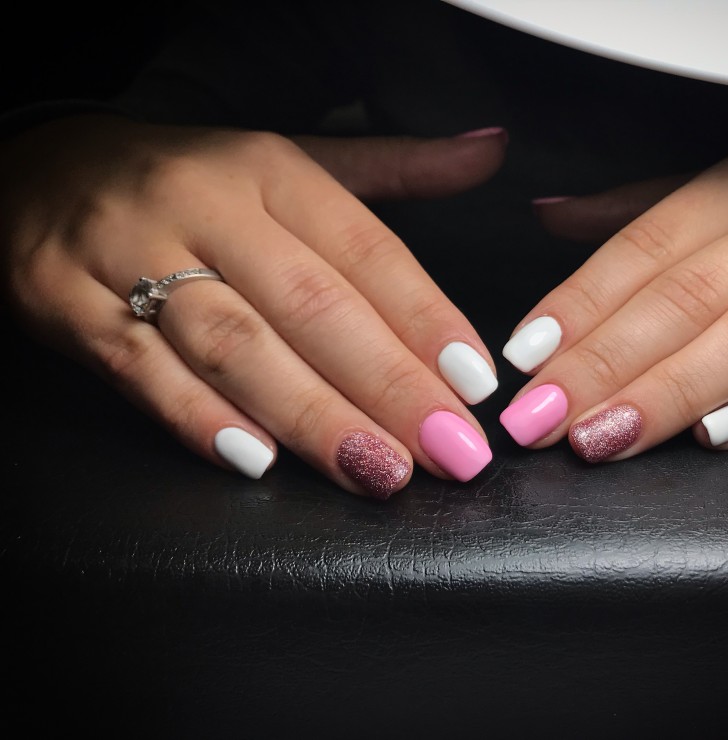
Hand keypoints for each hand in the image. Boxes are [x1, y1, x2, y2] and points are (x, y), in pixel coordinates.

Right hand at [0, 116, 507, 495]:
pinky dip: (200, 418)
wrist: (44, 171)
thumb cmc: (195, 183)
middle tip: (448, 449)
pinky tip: (258, 461)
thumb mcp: (292, 162)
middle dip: (388, 385)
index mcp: (271, 172)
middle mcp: (206, 207)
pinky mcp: (69, 303)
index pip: (366, 250)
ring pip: (235, 344)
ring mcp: (129, 254)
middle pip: (311, 304)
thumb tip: (488, 153)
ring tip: (376, 470)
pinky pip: (141, 370)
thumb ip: (394, 168)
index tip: (476, 383)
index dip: (427, 319)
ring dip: (312, 415)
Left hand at [500, 119, 727, 460]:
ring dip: (669, 393)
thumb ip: (640, 212)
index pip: (643, 249)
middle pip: (686, 299)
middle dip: (603, 364)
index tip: (525, 357)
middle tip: (541, 418)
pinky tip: (714, 436)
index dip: (579, 305)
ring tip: (602, 437)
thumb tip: (548, 217)